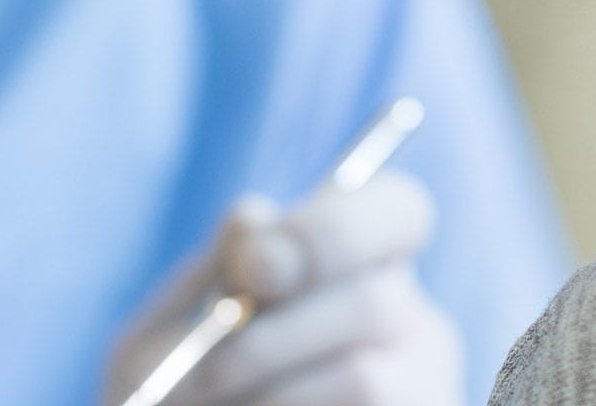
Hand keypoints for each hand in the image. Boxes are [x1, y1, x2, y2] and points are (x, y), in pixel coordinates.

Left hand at [107, 171, 463, 405]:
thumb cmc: (175, 399)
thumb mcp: (170, 334)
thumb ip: (213, 272)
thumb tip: (256, 217)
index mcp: (359, 268)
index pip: (399, 209)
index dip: (334, 228)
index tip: (256, 268)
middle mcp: (411, 322)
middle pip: (376, 300)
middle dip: (275, 337)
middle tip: (215, 372)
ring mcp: (425, 387)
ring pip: (364, 376)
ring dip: (272, 394)